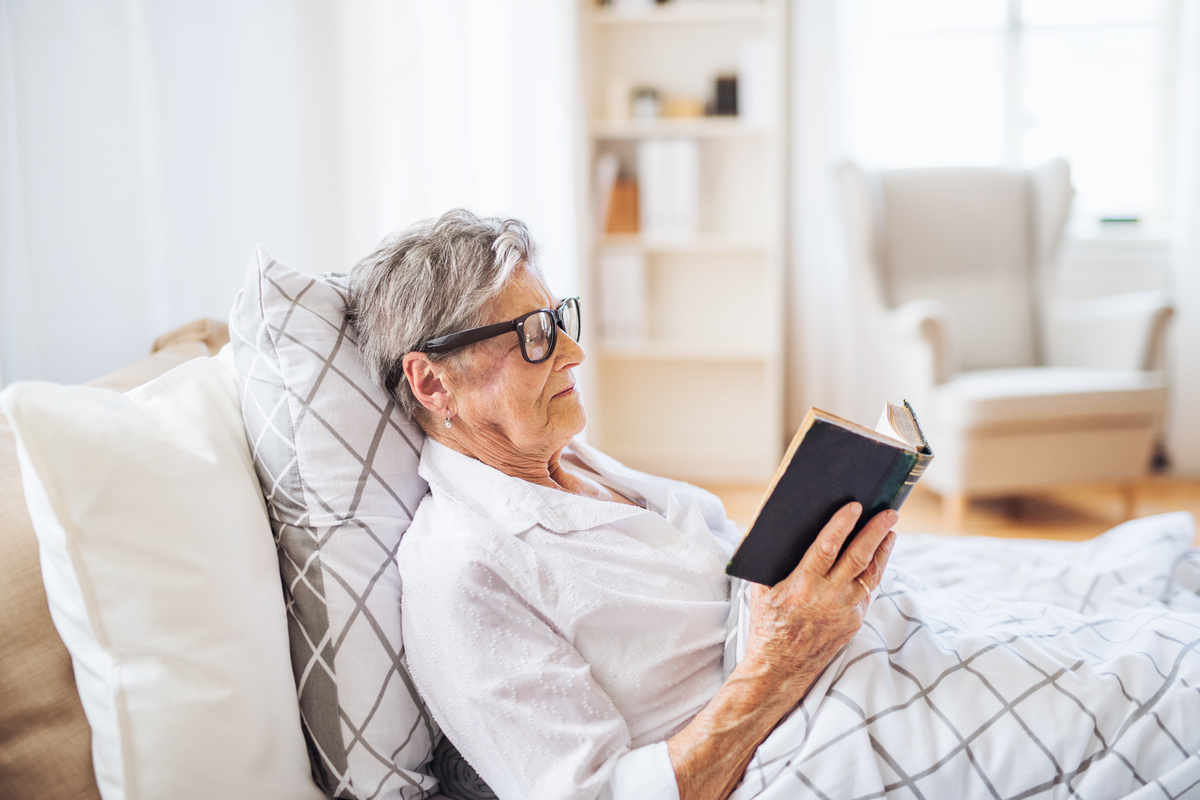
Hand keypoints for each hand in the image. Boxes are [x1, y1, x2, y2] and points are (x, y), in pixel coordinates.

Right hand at [741, 502, 896, 704]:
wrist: (780, 667)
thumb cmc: (767, 623)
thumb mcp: (762, 590)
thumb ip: (774, 562)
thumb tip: (784, 529)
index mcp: (802, 586)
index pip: (827, 548)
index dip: (841, 525)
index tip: (854, 506)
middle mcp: (828, 598)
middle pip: (859, 557)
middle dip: (875, 532)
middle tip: (889, 512)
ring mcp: (846, 611)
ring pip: (870, 574)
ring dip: (882, 550)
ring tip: (890, 530)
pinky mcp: (855, 621)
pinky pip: (867, 590)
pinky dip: (874, 570)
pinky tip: (877, 557)